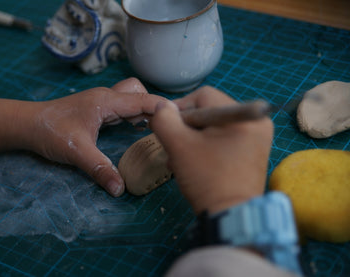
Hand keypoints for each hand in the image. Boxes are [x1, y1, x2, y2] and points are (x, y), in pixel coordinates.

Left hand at [27, 78, 164, 196]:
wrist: (26, 124)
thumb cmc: (50, 133)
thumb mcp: (77, 152)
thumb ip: (100, 169)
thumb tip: (120, 190)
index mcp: (106, 101)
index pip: (142, 100)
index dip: (163, 108)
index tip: (181, 119)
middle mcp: (107, 98)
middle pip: (139, 93)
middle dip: (154, 107)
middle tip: (165, 127)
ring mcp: (101, 102)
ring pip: (131, 98)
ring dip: (144, 110)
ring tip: (157, 129)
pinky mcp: (96, 109)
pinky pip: (122, 107)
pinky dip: (133, 115)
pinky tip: (137, 129)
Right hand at [150, 86, 272, 213]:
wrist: (231, 216)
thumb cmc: (206, 177)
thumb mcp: (178, 145)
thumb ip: (164, 119)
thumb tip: (160, 106)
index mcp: (243, 115)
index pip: (203, 96)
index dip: (179, 109)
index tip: (165, 126)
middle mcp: (256, 122)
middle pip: (209, 112)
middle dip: (186, 128)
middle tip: (172, 146)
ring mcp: (257, 139)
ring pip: (214, 128)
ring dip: (192, 139)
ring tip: (178, 158)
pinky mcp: (253, 153)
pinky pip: (223, 140)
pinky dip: (206, 147)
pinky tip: (192, 163)